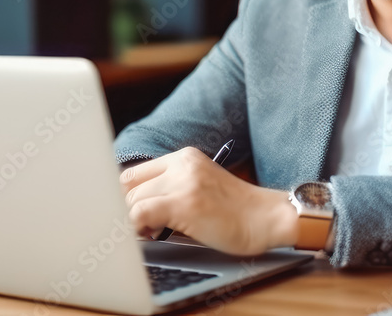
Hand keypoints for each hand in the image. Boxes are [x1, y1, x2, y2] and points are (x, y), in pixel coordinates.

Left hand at [120, 147, 297, 255]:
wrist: (266, 219)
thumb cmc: (236, 211)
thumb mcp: (200, 186)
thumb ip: (171, 187)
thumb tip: (132, 208)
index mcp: (185, 156)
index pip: (134, 173)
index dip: (124, 197)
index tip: (129, 214)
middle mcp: (182, 163)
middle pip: (128, 186)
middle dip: (126, 210)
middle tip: (140, 228)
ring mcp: (183, 182)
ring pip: (131, 200)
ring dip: (132, 221)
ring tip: (150, 233)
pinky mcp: (184, 203)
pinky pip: (140, 214)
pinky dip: (137, 228)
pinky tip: (152, 234)